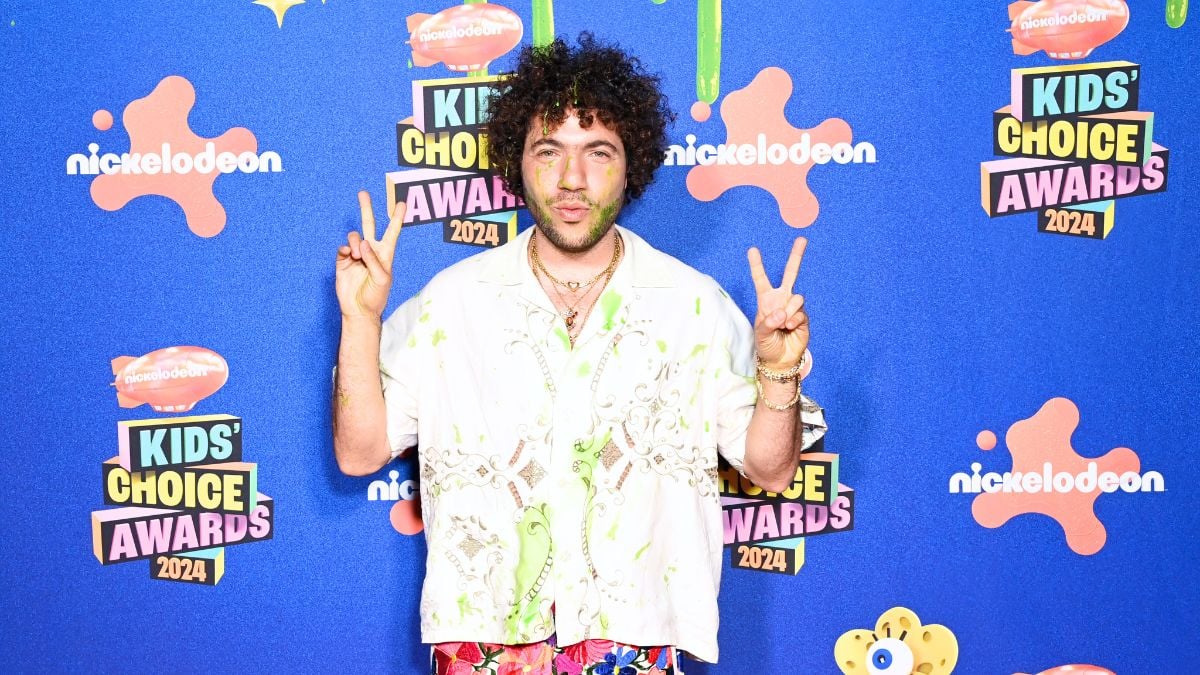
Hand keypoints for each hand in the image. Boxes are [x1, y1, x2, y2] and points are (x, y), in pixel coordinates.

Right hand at [336, 191, 403, 320]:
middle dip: (366, 208)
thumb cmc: (376, 296)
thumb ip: (374, 259)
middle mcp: (370, 251)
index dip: (396, 218)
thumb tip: (362, 242)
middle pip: (369, 225)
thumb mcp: (382, 278)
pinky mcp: (343, 261)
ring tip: (357, 255)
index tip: (402, 204)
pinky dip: (345, 249)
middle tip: (363, 193)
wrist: (359, 310)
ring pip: (354, 236)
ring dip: (356, 242)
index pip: (392, 232)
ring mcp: (356, 255)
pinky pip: (342, 248)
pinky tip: (349, 255)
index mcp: (385, 254)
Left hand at [747, 236, 808, 368]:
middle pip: (790, 273)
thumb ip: (768, 322)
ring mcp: (794, 307)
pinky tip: (789, 329)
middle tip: (802, 239)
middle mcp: (781, 299)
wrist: (780, 359)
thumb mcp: (760, 333)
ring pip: (796, 298)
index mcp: (766, 299)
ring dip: (787, 312)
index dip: (757, 265)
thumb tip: (782, 313)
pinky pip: (800, 313)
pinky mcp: (804, 316)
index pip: (761, 279)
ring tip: (782, 325)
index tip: (752, 250)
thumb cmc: (766, 344)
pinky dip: (793, 322)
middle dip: (796, 256)